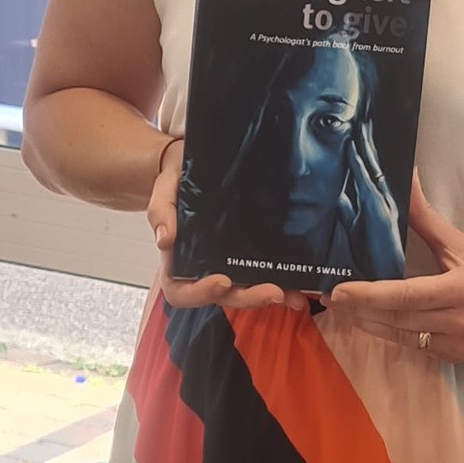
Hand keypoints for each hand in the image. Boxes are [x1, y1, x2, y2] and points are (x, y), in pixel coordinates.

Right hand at [147, 133, 303, 318]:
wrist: (196, 164)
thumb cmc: (177, 180)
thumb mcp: (164, 189)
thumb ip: (161, 211)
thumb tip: (164, 240)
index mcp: (177, 263)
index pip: (182, 292)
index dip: (202, 294)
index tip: (223, 280)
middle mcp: (204, 271)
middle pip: (223, 297)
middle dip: (248, 298)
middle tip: (272, 291)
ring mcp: (229, 266)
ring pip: (247, 292)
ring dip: (270, 297)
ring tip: (295, 295)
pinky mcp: (250, 257)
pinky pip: (264, 276)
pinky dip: (283, 284)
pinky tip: (302, 285)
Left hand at [322, 183, 463, 364]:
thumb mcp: (458, 242)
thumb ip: (424, 217)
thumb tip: (405, 177)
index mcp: (461, 289)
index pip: (404, 295)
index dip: (368, 296)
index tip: (339, 291)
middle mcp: (460, 321)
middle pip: (397, 318)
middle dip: (360, 309)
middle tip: (330, 297)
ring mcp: (458, 344)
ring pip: (401, 336)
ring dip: (369, 323)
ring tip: (343, 309)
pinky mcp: (456, 358)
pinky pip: (413, 346)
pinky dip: (391, 333)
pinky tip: (373, 321)